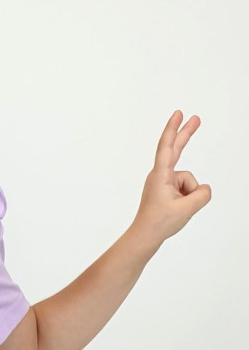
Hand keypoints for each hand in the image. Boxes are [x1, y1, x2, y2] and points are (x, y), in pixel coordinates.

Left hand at [132, 111, 211, 247]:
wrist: (145, 236)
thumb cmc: (159, 222)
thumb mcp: (187, 209)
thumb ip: (202, 194)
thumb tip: (204, 189)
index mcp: (160, 175)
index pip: (167, 147)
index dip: (173, 129)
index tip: (179, 114)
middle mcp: (160, 175)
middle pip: (176, 150)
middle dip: (186, 134)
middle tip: (196, 118)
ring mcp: (163, 182)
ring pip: (188, 181)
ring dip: (190, 195)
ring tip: (177, 209)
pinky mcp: (167, 189)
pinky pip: (186, 188)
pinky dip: (188, 198)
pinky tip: (179, 209)